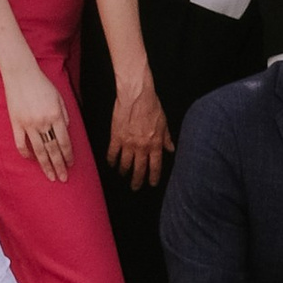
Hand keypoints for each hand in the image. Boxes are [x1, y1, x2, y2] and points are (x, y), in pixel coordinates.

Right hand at [2, 49, 72, 177]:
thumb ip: (65, 115)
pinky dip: (26, 153)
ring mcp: (28, 124)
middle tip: (63, 178)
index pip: (64, 141)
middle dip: (59, 166)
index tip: (70, 165)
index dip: (68, 155)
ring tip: (50, 176)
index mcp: (56, 115)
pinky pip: (21, 143)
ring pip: (39, 151)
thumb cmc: (42, 84)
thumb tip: (66, 131)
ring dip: (45, 165)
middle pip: (53, 150)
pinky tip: (31, 160)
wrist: (21, 74)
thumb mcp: (59, 97)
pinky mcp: (16, 123)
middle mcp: (43, 122)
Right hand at [106, 67, 171, 189]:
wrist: (137, 95)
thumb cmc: (152, 105)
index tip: (151, 184)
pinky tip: (111, 164)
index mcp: (155, 144)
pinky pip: (112, 154)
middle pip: (139, 170)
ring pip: (125, 164)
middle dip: (137, 181)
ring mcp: (128, 143)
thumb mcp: (164, 122)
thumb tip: (171, 148)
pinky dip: (111, 161)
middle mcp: (142, 147)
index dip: (153, 177)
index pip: (155, 166)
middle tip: (135, 187)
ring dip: (124, 172)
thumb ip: (167, 138)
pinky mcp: (116, 137)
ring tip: (123, 174)